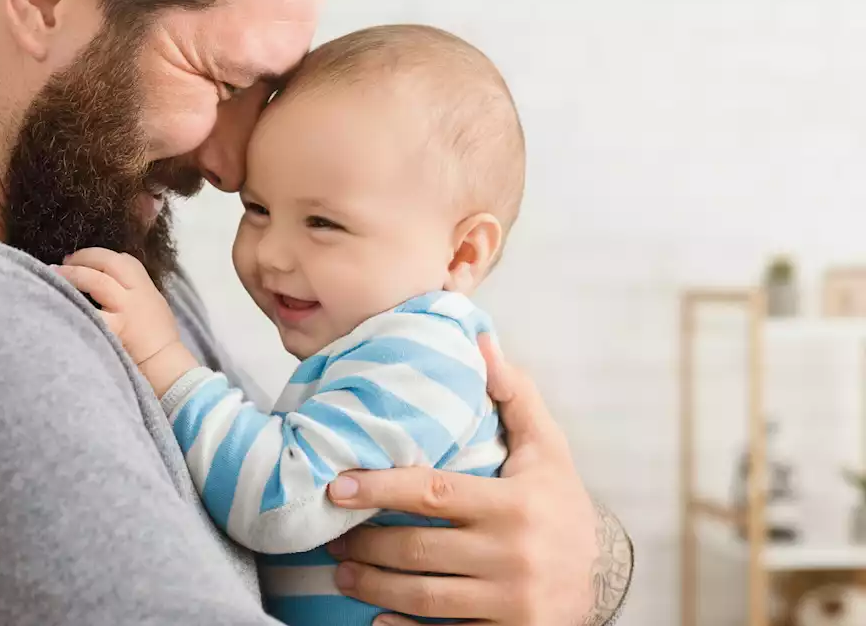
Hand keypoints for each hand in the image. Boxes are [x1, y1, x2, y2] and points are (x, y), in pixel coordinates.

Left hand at [55, 248, 180, 364]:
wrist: (166, 365)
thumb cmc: (159, 340)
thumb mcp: (154, 306)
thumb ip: (136, 293)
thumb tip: (111, 283)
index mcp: (146, 288)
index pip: (124, 261)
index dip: (100, 255)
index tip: (83, 258)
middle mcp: (135, 295)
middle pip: (108, 263)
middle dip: (84, 257)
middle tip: (65, 261)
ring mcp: (125, 311)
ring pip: (97, 281)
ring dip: (73, 274)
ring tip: (55, 273)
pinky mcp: (115, 329)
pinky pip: (91, 312)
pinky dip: (75, 305)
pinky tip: (59, 301)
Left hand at [324, 335, 631, 624]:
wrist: (605, 578)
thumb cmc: (560, 504)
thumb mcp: (547, 449)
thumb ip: (514, 395)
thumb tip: (480, 338)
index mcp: (516, 505)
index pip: (432, 494)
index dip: (379, 489)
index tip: (338, 486)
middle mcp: (512, 556)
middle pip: (417, 550)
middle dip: (365, 546)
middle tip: (331, 537)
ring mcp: (509, 602)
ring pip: (422, 597)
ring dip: (372, 587)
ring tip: (342, 574)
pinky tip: (375, 620)